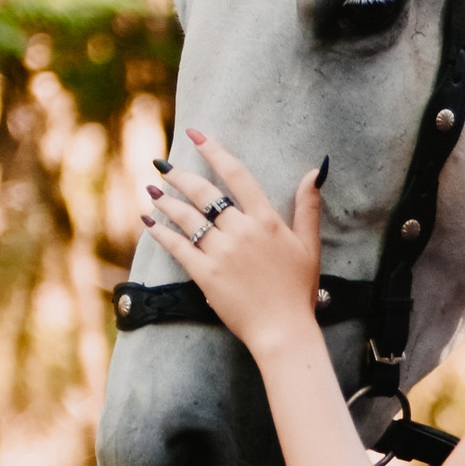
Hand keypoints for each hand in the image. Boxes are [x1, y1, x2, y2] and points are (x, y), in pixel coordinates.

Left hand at [140, 130, 323, 366]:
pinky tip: (148, 221)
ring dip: (165, 200)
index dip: (213, 151)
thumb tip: (316, 172)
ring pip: (187, 217)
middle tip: (162, 165)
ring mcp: (221, 253)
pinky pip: (178, 247)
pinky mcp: (205, 275)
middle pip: (204, 193)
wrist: (283, 330)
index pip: (236, 174)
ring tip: (152, 190)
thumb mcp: (309, 245)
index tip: (195, 135)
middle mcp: (241, 231)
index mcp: (266, 220)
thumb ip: (308, 207)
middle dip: (179, 175)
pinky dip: (160, 232)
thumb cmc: (299, 290)